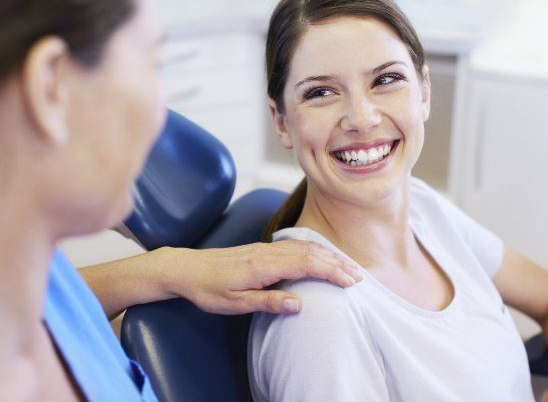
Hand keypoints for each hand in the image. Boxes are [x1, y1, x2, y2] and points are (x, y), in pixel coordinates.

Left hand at [156, 240, 362, 314]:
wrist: (187, 268)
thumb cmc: (209, 289)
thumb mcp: (235, 303)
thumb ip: (267, 302)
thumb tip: (299, 304)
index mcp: (264, 265)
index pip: (306, 264)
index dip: (331, 271)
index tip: (351, 281)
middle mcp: (268, 252)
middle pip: (310, 252)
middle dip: (336, 263)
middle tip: (358, 276)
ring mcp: (265, 248)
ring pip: (304, 246)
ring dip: (328, 255)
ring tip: (347, 266)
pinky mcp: (262, 249)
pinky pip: (294, 245)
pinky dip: (313, 250)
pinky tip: (320, 254)